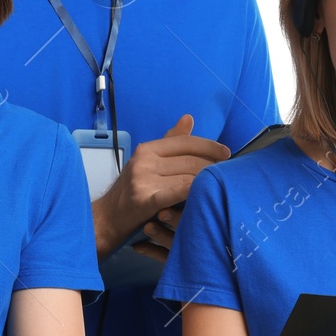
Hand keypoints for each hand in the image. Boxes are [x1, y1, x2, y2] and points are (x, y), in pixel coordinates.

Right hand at [93, 114, 228, 257]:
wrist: (107, 218)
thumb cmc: (132, 190)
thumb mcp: (148, 161)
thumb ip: (170, 141)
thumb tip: (189, 118)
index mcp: (147, 149)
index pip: (185, 142)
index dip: (209, 146)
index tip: (227, 153)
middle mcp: (144, 161)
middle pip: (190, 161)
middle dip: (212, 167)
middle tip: (227, 174)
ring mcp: (143, 180)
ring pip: (187, 177)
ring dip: (206, 183)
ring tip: (220, 187)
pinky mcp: (144, 200)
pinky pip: (175, 192)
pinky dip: (190, 191)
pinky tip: (203, 191)